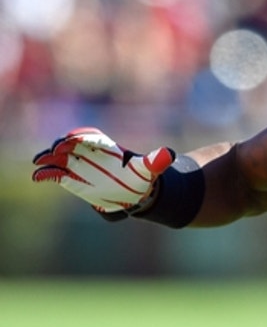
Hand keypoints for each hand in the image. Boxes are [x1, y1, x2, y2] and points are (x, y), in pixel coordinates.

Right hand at [32, 128, 174, 212]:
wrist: (137, 189)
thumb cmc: (142, 175)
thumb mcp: (151, 168)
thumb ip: (157, 161)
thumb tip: (168, 154)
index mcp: (106, 147)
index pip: (90, 137)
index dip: (80, 137)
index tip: (70, 140)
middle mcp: (89, 154)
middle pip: (70, 146)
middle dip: (61, 147)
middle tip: (54, 152)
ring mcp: (79, 165)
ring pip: (59, 159)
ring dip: (49, 160)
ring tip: (39, 164)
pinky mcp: (72, 178)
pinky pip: (57, 174)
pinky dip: (47, 174)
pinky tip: (38, 177)